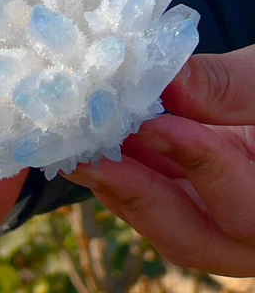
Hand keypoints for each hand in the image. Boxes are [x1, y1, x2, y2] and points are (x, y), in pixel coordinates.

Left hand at [65, 44, 254, 276]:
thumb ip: (232, 86)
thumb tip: (170, 79)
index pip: (248, 208)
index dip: (200, 165)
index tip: (156, 124)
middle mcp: (247, 225)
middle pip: (191, 237)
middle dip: (135, 194)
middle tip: (87, 157)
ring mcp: (209, 212)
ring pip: (160, 219)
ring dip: (115, 181)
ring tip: (77, 145)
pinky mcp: (182, 192)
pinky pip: (146, 192)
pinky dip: (118, 166)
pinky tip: (90, 137)